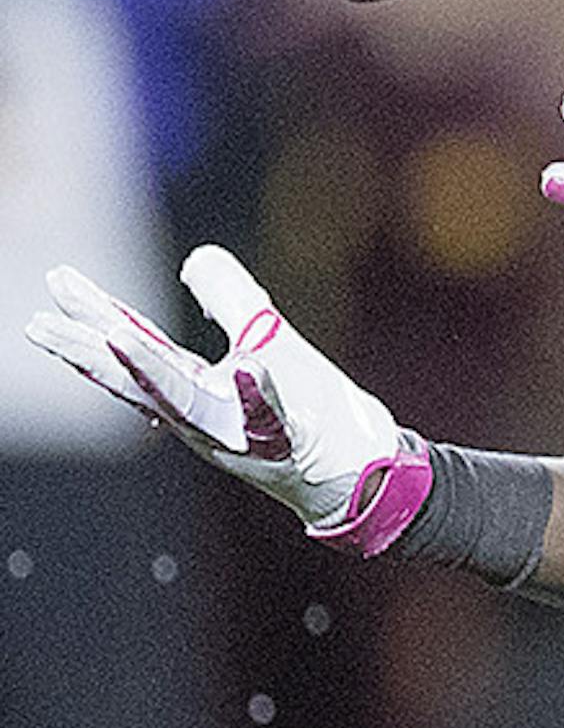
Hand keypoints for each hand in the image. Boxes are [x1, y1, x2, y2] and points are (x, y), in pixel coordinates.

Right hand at [23, 246, 431, 554]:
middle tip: (40, 324)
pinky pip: (271, 418)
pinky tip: (249, 368)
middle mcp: (206, 417)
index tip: (59, 283)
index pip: (137, 347)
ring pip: (191, 403)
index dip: (97, 316)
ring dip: (151, 372)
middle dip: (89, 352)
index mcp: (197, 390)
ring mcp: (243, 434)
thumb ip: (230, 299)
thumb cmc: (310, 408)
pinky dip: (257, 394)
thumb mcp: (265, 342)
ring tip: (115, 337)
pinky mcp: (290, 441)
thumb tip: (195, 258)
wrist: (360, 469)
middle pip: (139, 379)